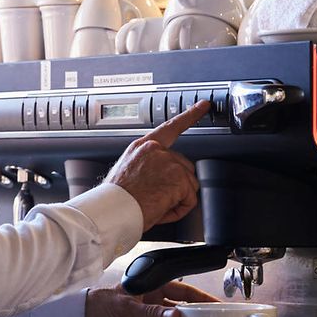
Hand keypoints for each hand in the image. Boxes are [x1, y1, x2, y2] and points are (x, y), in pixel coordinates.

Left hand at [84, 281, 219, 316]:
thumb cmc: (99, 304)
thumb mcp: (126, 307)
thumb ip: (151, 313)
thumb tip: (175, 316)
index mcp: (152, 287)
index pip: (183, 290)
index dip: (200, 297)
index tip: (216, 304)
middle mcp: (155, 301)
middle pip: (184, 307)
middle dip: (197, 315)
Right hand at [104, 101, 207, 231]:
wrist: (113, 210)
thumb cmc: (115, 200)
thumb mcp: (127, 173)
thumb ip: (147, 167)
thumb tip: (160, 179)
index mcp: (142, 147)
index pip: (170, 127)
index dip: (190, 115)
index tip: (203, 105)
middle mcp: (156, 150)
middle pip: (184, 167)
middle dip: (176, 185)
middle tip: (154, 197)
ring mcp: (169, 162)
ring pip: (189, 185)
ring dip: (176, 200)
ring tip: (153, 204)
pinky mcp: (179, 177)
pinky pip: (189, 200)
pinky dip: (178, 210)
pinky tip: (160, 209)